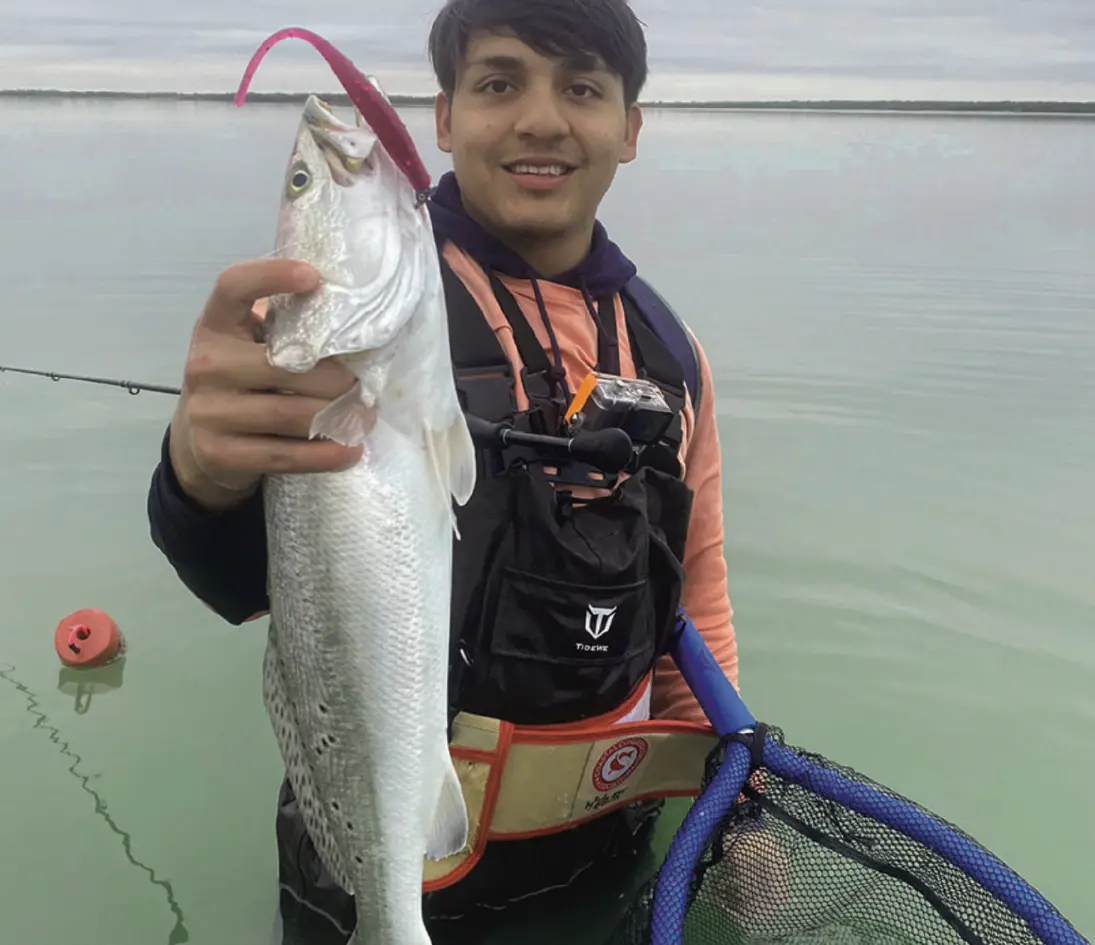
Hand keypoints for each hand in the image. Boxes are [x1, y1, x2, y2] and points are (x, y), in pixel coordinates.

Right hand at [168, 258, 367, 509]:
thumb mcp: (251, 347)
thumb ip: (285, 329)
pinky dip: (324, 455)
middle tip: (365, 384)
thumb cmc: (243, 382)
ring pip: (290, 413)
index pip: (233, 287)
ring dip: (337, 416)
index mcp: (216, 325)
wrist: (200, 444)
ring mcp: (208, 411)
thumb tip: (355, 317)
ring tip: (364, 415)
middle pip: (285, 366)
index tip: (314, 277)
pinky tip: (349, 450)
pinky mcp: (219, 454)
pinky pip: (284, 455)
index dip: (271, 276)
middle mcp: (206, 364)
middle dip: (336, 378)